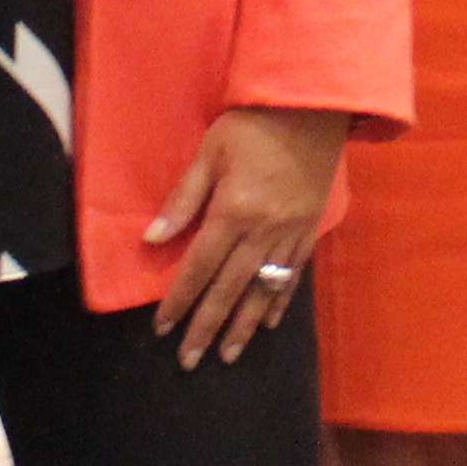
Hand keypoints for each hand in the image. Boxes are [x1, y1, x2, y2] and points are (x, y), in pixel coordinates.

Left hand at [144, 104, 344, 365]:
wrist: (313, 106)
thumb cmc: (252, 124)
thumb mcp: (210, 152)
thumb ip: (183, 199)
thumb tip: (152, 239)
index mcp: (234, 212)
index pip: (199, 266)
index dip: (179, 299)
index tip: (162, 327)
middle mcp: (263, 231)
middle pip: (229, 288)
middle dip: (207, 327)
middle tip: (189, 359)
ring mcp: (290, 233)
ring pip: (262, 290)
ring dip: (243, 326)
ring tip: (228, 354)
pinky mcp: (310, 228)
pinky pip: (292, 274)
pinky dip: (278, 301)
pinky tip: (267, 322)